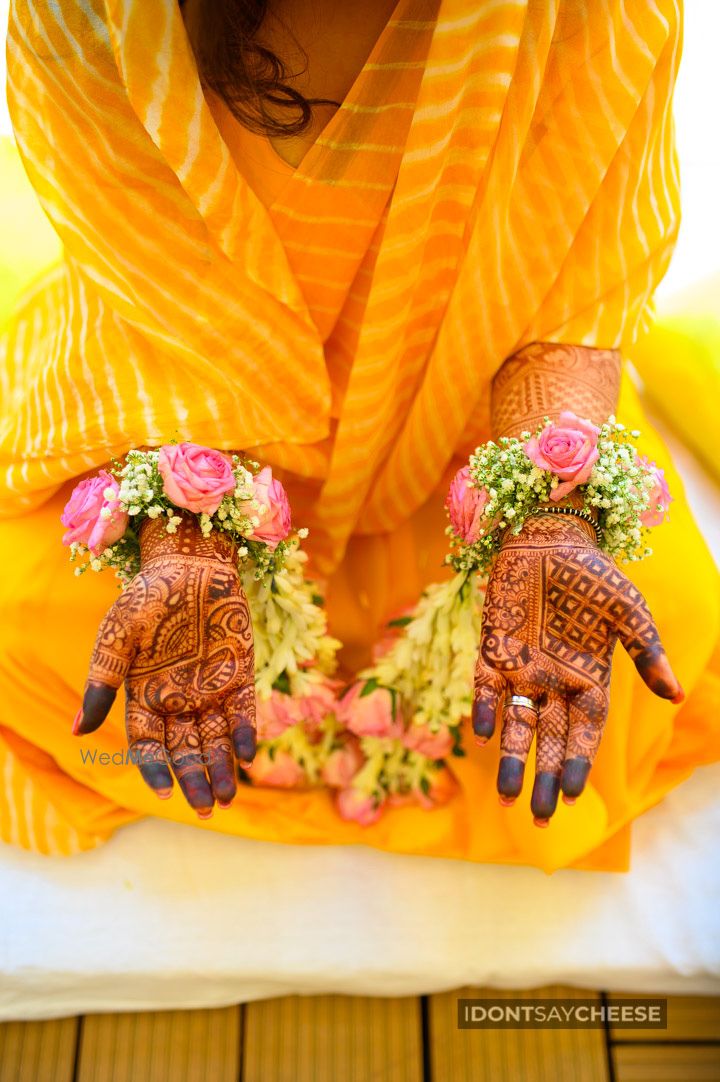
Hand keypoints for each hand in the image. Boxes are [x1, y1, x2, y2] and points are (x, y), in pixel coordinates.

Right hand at [73, 514, 255, 816]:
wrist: (191, 564)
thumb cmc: (147, 597)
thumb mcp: (118, 637)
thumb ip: (102, 681)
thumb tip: (75, 730)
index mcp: (145, 695)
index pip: (149, 744)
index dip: (156, 769)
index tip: (166, 793)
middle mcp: (178, 699)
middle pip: (186, 750)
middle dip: (195, 780)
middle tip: (204, 809)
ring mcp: (210, 688)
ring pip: (215, 739)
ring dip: (222, 767)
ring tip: (227, 797)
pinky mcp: (238, 675)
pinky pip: (243, 712)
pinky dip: (244, 733)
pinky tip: (247, 755)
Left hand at [472, 514, 682, 825]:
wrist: (547, 537)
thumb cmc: (593, 574)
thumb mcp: (628, 611)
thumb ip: (647, 652)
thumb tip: (674, 694)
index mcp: (589, 678)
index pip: (584, 733)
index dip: (579, 764)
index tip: (575, 796)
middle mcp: (553, 681)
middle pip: (550, 740)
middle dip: (545, 778)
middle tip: (539, 819)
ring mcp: (521, 668)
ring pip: (515, 724)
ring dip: (510, 758)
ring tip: (506, 796)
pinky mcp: (492, 650)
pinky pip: (485, 687)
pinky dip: (483, 708)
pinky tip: (481, 733)